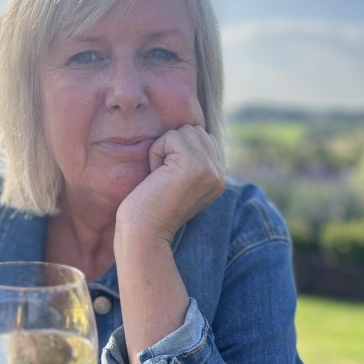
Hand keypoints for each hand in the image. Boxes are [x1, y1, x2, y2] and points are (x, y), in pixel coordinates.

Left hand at [113, 125, 224, 363]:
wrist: (144, 233)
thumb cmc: (150, 208)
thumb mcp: (178, 182)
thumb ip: (190, 159)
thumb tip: (188, 130)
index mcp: (218, 177)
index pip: (200, 137)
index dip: (176, 152)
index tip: (169, 181)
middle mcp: (219, 172)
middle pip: (192, 130)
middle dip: (170, 148)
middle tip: (162, 178)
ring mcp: (209, 168)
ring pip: (182, 131)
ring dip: (162, 150)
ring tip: (160, 177)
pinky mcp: (193, 165)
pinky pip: (170, 137)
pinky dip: (156, 153)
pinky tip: (156, 177)